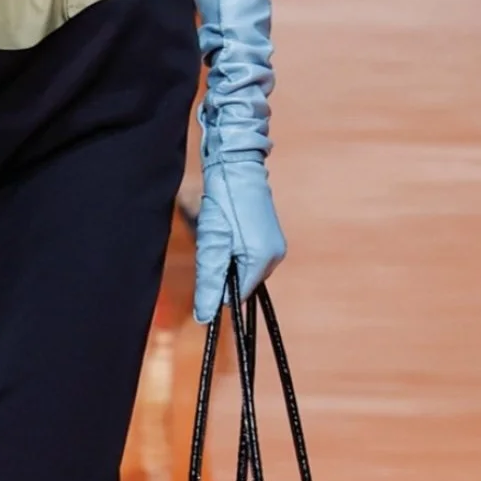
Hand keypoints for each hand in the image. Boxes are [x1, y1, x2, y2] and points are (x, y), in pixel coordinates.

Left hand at [192, 153, 285, 324]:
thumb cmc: (224, 200)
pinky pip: (251, 255)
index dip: (219, 285)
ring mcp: (276, 245)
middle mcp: (275, 256)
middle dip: (225, 269)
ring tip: (221, 229)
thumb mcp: (212, 240)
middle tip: (214, 240)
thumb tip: (204, 317)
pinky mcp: (272, 236)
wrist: (238, 163)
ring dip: (230, 257)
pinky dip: (236, 248)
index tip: (208, 262)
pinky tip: (229, 227)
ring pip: (245, 268)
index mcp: (262, 261)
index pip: (238, 295)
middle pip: (243, 282)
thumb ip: (210, 280)